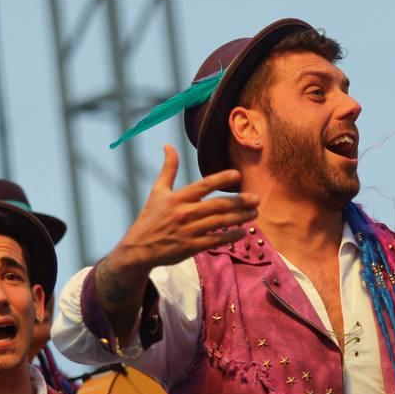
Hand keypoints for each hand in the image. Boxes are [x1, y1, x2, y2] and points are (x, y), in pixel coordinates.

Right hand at [113, 145, 258, 277]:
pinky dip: (230, 236)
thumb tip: (168, 145)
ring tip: (254, 213)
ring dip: (240, 217)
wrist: (138, 248)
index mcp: (178, 198)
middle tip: (256, 199)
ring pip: (220, 222)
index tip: (237, 175)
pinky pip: (215, 240)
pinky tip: (243, 232)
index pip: (203, 185)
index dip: (221, 179)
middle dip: (239, 202)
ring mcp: (188, 231)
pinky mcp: (191, 247)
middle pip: (217, 205)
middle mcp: (184, 213)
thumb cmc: (150, 218)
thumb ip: (168, 169)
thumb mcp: (157, 191)